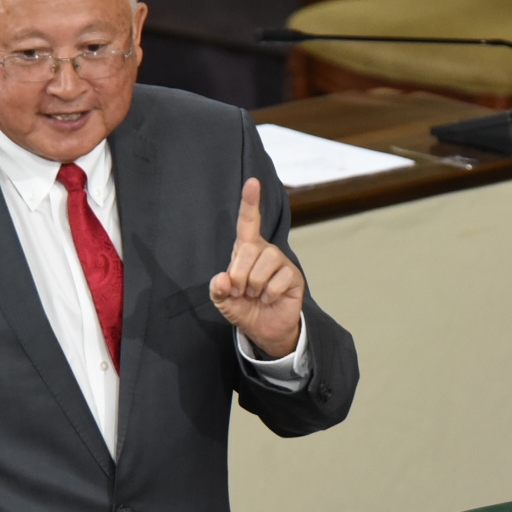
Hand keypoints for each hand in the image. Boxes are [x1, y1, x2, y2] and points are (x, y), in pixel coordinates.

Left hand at [210, 178, 303, 357]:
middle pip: (249, 249)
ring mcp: (281, 262)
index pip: (248, 222)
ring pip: (266, 262)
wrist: (264, 329)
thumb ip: (217, 289)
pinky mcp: (294, 276)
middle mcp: (264, 251)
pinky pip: (279, 279)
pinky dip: (269, 294)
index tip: (252, 182)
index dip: (250, 202)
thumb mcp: (223, 300)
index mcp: (245, 249)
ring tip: (255, 295)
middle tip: (239, 291)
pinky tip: (269, 299)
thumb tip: (223, 279)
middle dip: (239, 275)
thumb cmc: (243, 307)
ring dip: (255, 284)